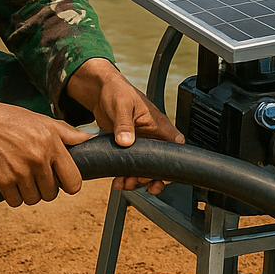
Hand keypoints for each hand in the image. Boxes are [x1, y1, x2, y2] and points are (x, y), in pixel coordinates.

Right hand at [0, 92, 90, 208]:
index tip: (61, 180)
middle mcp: (38, 158)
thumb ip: (68, 133)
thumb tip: (89, 139)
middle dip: (46, 188)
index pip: (73, 181)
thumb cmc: (13, 120)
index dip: (68, 184)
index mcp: (52, 144)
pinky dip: (13, 196)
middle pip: (52, 193)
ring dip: (29, 192)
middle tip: (37, 175)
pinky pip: (16, 202)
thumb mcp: (43, 121)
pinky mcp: (3, 181)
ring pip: (34, 199)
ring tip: (23, 176)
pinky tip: (10, 181)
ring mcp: (21, 171)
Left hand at [66, 58, 183, 193]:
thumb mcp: (122, 105)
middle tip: (139, 181)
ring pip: (145, 168)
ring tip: (125, 183)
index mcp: (158, 124)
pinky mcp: (128, 148)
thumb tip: (126, 142)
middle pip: (161, 163)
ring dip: (137, 179)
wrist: (99, 92)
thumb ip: (125, 124)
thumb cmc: (116, 90)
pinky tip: (118, 181)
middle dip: (152, 177)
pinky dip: (125, 176)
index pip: (175, 145)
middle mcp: (152, 136)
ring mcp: (140, 143)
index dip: (173, 162)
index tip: (162, 173)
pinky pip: (131, 166)